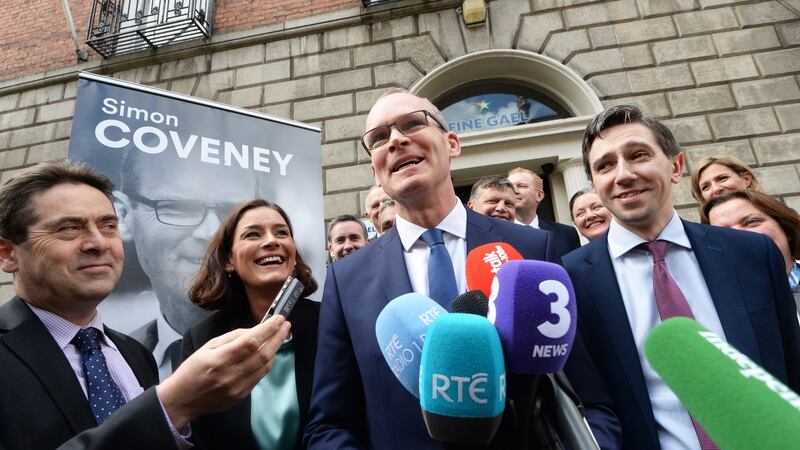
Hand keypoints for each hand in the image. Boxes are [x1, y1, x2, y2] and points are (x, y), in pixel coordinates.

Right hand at [156, 315, 290, 427]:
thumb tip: (254, 331)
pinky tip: (269, 353)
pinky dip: (267, 363)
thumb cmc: (193, 369)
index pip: (250, 342)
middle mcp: (230, 375)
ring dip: (275, 350)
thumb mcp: (207, 346)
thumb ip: (232, 337)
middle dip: (278, 338)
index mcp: (218, 359)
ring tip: (280, 336)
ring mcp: (237, 388)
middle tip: (285, 325)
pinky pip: (259, 376)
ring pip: (265, 366)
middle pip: (262, 354)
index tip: (278, 318)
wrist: (183, 399)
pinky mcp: (241, 396)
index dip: (268, 329)